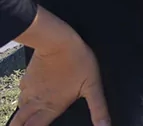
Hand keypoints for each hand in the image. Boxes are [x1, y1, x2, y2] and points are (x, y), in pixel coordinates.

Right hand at [11, 8, 109, 125]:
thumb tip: (105, 125)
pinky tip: (29, 95)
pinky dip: (24, 97)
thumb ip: (98, 108)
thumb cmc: (78, 61)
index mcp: (52, 106)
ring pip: (20, 107)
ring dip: (22, 114)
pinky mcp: (28, 77)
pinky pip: (22, 92)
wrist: (57, 41)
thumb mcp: (93, 86)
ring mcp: (30, 88)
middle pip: (20, 122)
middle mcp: (37, 100)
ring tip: (26, 117)